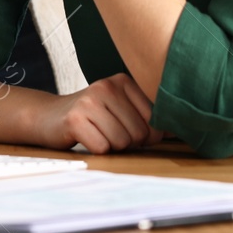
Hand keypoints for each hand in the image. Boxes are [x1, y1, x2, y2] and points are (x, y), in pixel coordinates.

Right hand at [28, 73, 164, 153]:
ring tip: (97, 133)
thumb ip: (150, 117)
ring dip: (111, 146)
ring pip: (123, 142)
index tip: (126, 128)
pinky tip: (85, 138)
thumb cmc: (91, 117)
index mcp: (124, 81)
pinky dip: (96, 150)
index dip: (146, 135)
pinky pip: (103, 148)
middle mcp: (108, 86)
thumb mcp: (120, 108)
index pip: (155, 120)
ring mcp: (90, 101)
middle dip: (128, 142)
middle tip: (108, 131)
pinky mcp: (75, 119)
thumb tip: (184, 128)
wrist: (48, 116)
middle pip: (140, 134)